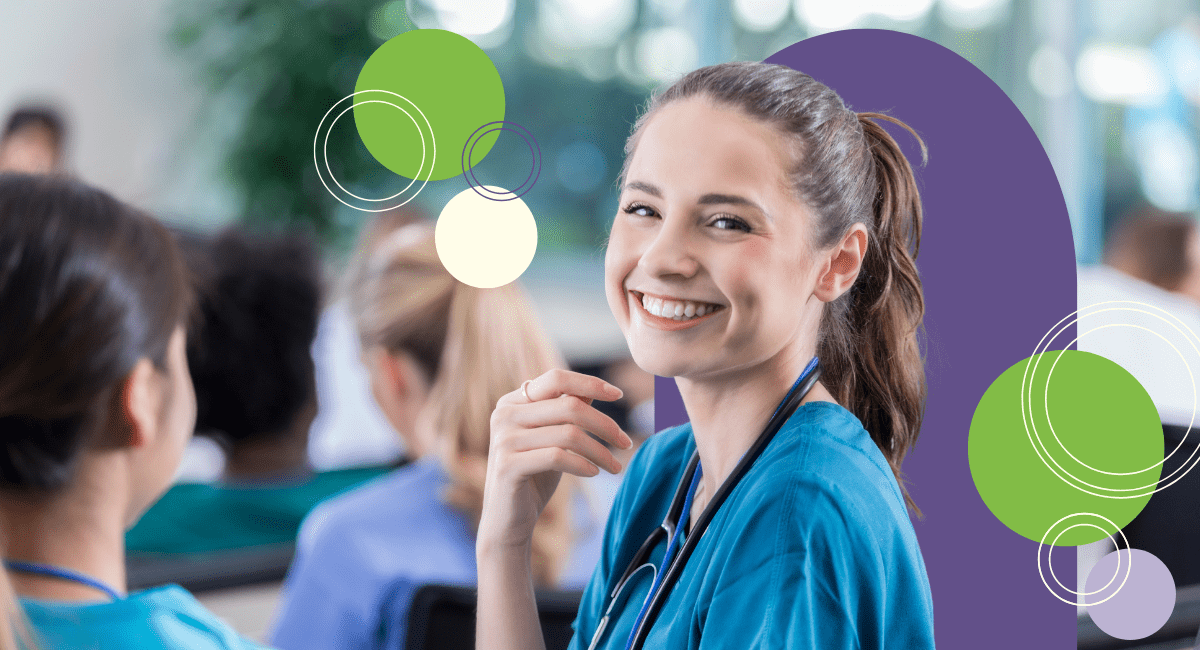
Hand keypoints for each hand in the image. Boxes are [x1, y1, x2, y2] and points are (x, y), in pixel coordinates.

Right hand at [478, 369, 632, 554]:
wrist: (508, 520)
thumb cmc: (535, 476)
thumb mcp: (553, 439)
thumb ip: (566, 412)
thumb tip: (595, 389)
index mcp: (512, 402)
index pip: (556, 378)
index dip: (590, 383)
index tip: (618, 395)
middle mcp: (504, 415)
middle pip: (569, 406)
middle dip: (605, 425)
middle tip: (626, 443)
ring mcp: (504, 439)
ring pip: (569, 433)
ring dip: (600, 451)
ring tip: (615, 466)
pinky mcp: (508, 465)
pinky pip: (558, 457)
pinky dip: (583, 464)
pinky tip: (594, 473)